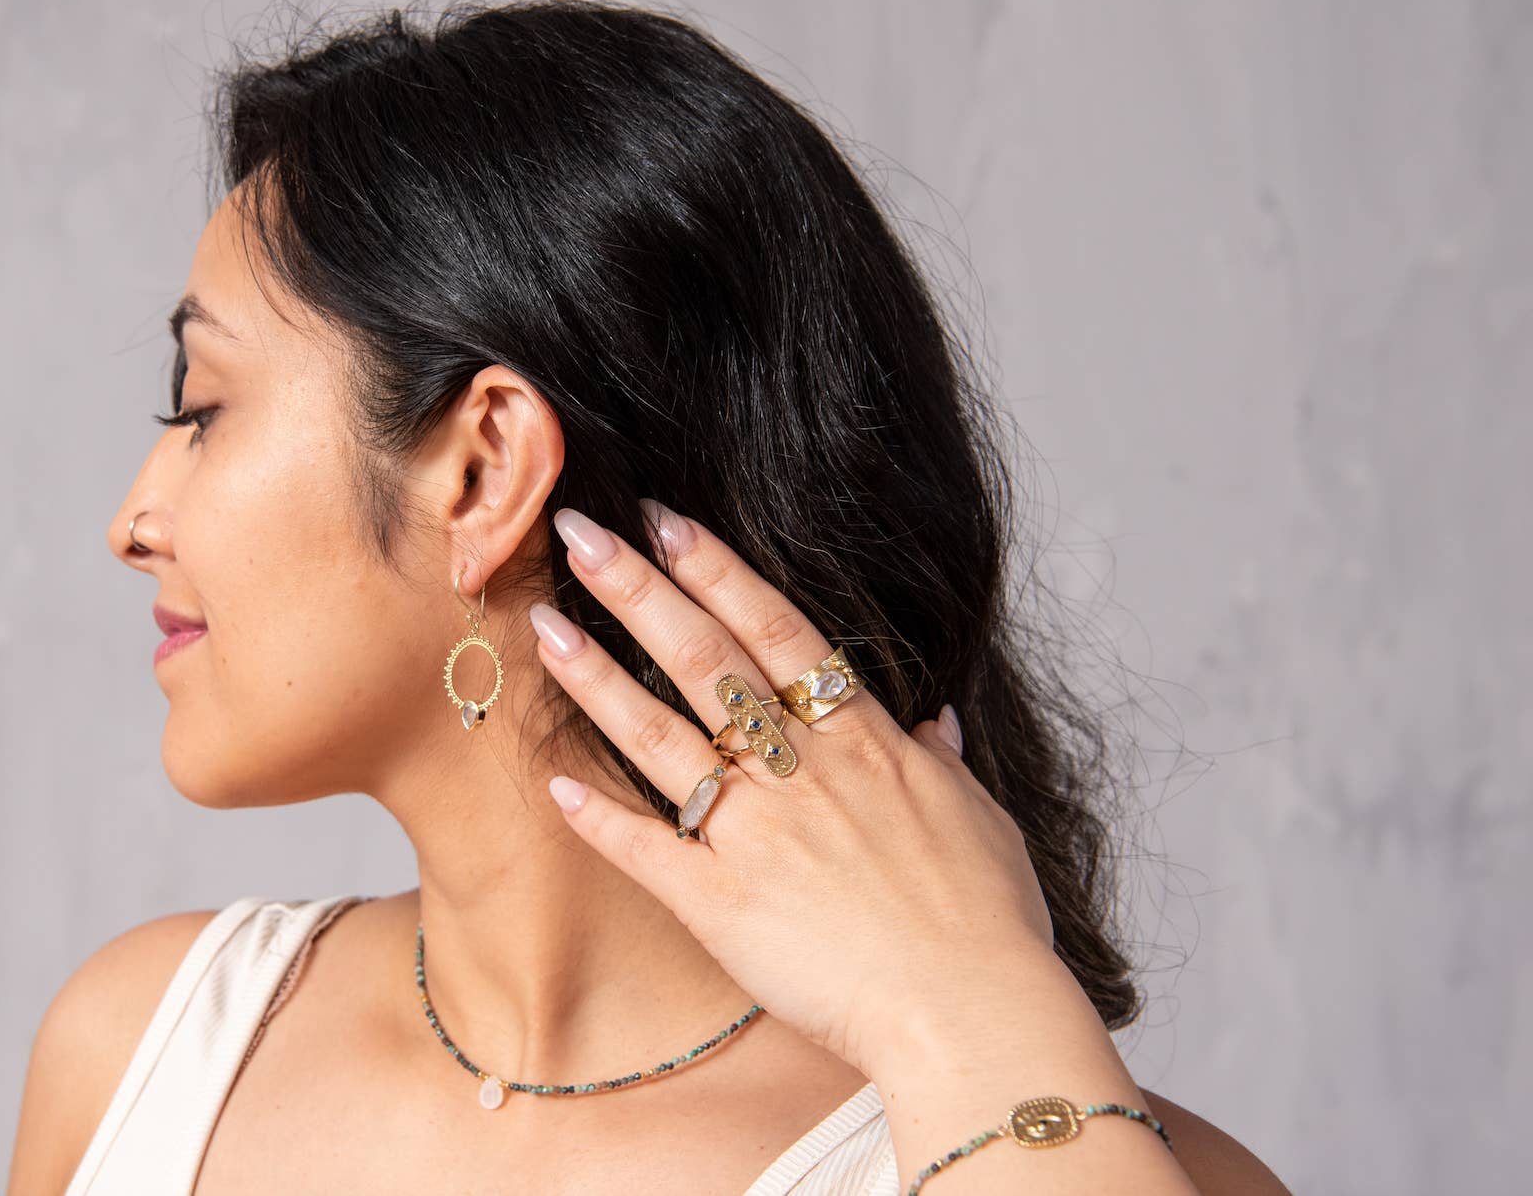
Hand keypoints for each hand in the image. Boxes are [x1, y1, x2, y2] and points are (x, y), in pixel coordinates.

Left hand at [530, 500, 1061, 1081]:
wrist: (973, 1013)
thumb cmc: (989, 923)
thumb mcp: (982, 820)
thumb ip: (943, 764)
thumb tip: (934, 722)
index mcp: (863, 742)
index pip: (777, 630)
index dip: (716, 570)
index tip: (667, 519)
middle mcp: (801, 772)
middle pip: (706, 660)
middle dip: (638, 590)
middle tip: (581, 532)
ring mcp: (756, 835)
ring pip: (661, 737)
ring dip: (597, 679)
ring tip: (543, 625)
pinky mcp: (722, 906)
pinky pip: (647, 852)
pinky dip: (597, 818)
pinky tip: (551, 781)